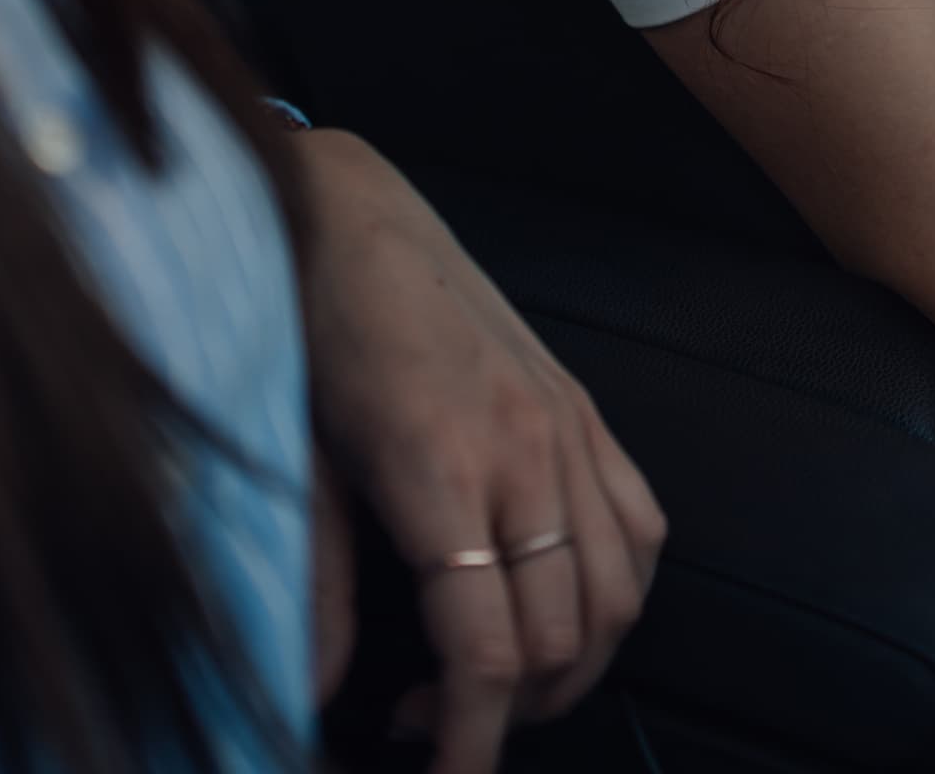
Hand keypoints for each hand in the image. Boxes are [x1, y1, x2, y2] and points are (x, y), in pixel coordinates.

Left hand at [289, 129, 666, 773]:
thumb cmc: (306, 325)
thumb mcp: (291, 458)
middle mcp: (523, 452)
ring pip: (619, 594)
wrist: (346, 213)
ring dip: (575, 666)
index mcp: (438, 471)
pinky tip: (564, 606)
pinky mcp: (585, 408)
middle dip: (512, 715)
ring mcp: (567, 427)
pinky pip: (643, 524)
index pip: (487, 653)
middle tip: (438, 727)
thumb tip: (315, 692)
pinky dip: (620, 590)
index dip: (471, 743)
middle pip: (564, 639)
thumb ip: (315, 583)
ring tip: (503, 683)